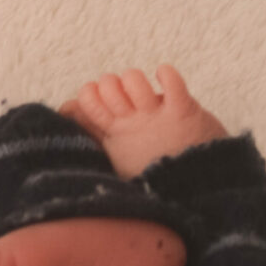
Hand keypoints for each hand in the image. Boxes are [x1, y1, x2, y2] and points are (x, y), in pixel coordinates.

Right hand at [58, 65, 227, 178]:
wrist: (197, 192)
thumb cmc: (157, 172)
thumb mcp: (117, 159)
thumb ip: (94, 134)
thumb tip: (68, 110)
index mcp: (113, 137)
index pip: (85, 101)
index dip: (90, 93)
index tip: (101, 99)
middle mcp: (130, 126)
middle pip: (106, 85)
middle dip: (113, 83)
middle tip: (125, 96)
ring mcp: (155, 118)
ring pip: (133, 78)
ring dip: (137, 79)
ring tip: (146, 93)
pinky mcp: (183, 112)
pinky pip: (171, 80)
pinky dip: (166, 73)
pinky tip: (164, 77)